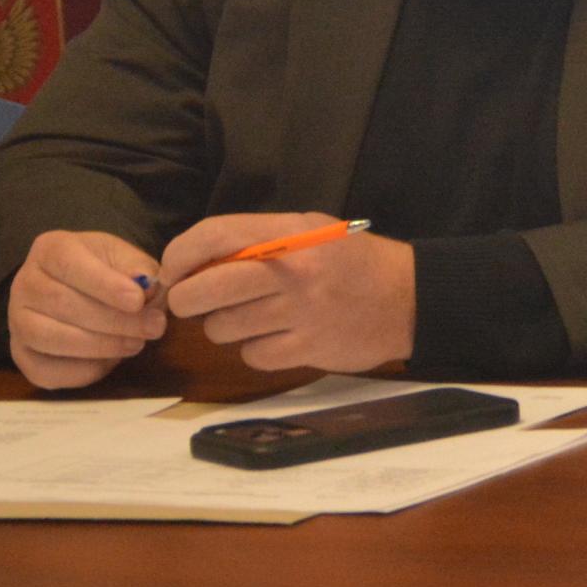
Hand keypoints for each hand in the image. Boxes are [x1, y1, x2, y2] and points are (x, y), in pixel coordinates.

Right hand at [7, 230, 166, 388]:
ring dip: (99, 346)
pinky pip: (46, 370)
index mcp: (50, 250)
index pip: (69, 264)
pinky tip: (111, 361)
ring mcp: (16, 321)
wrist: (81, 291)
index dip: (104, 284)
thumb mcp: (125, 257)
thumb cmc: (106, 270)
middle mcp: (24, 284)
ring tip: (137, 343)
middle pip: (61, 303)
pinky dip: (81, 371)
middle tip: (153, 327)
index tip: (138, 301)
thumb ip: (138, 268)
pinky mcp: (21, 355)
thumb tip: (148, 288)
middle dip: (113, 320)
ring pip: (50, 338)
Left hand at [157, 214, 417, 372]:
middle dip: (185, 301)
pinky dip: (257, 350)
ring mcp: (299, 313)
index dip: (179, 256)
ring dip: (226, 327)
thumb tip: (194, 264)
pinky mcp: (307, 350)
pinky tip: (280, 336)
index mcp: (289, 234)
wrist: (412, 297)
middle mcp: (291, 271)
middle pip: (201, 291)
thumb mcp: (310, 231)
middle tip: (196, 302)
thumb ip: (257, 239)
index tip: (174, 271)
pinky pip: (252, 356)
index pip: (211, 237)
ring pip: (221, 329)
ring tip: (254, 317)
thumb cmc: (352, 261)